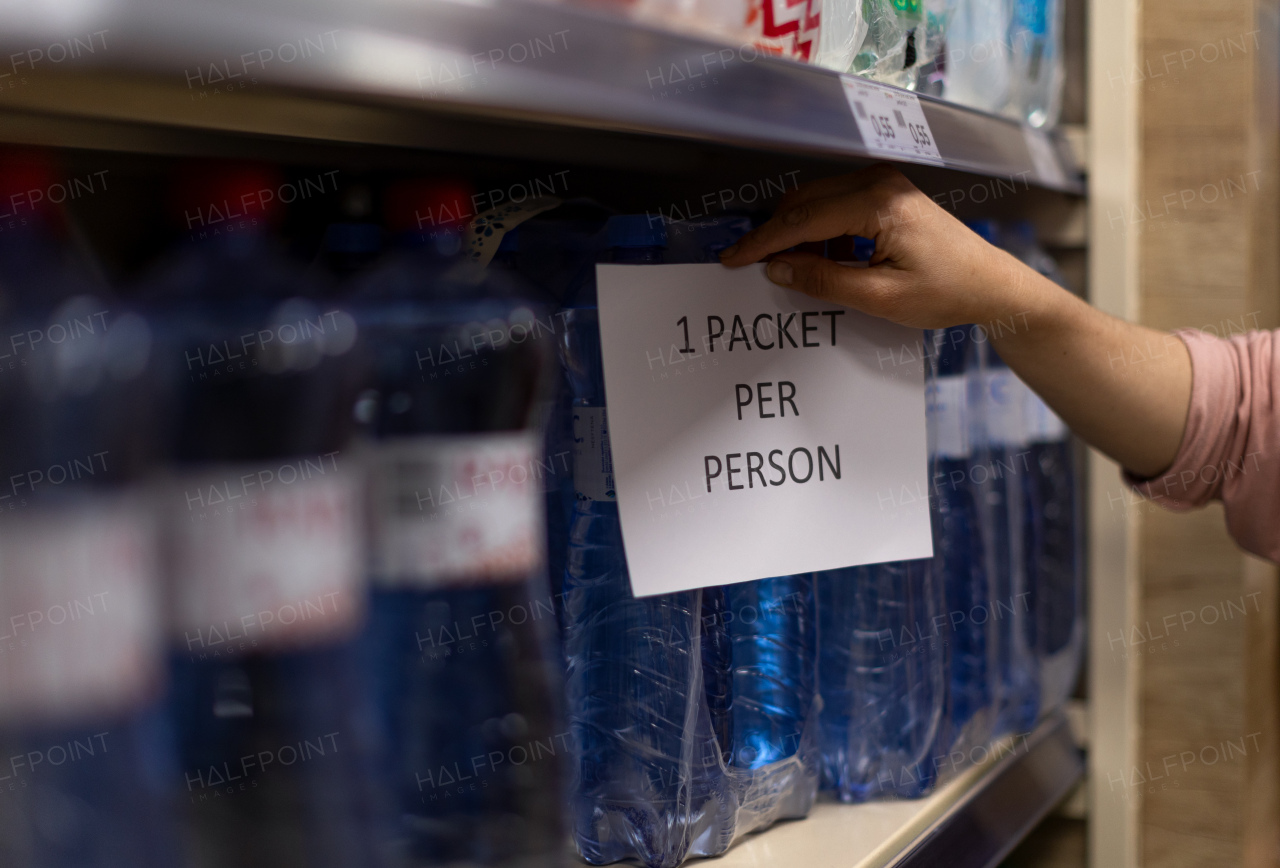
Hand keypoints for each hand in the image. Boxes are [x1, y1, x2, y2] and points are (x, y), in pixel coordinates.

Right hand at [718, 165, 1031, 329]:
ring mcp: (884, 183)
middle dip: (775, 234)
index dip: (763, 242)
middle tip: (751, 266)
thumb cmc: (946, 292)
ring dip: (798, 233)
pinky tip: (825, 261)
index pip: (802, 220)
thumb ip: (825, 281)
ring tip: (792, 271)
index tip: (733, 258)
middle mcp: (879, 182)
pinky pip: (837, 205)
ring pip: (817, 201)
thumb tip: (778, 269)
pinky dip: (820, 231)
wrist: (991, 284)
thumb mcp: (880, 297)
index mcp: (878, 203)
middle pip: (804, 202)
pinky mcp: (887, 193)